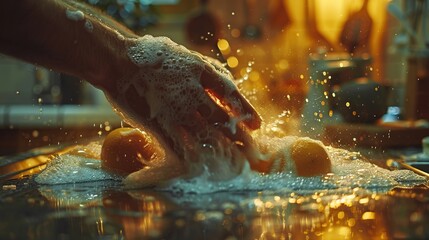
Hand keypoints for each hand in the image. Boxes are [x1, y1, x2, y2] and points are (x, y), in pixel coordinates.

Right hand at [104, 35, 261, 179]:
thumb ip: (210, 70)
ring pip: (205, 135)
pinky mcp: (160, 124)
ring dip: (221, 151)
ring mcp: (175, 109)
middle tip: (251, 150)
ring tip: (234, 162)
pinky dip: (194, 158)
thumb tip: (231, 86)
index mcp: (200, 71)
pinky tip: (204, 166)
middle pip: (222, 119)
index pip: (231, 94)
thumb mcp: (188, 56)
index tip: (257, 125)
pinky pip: (180, 146)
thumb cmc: (154, 58)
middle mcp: (191, 91)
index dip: (246, 111)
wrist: (119, 62)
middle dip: (239, 137)